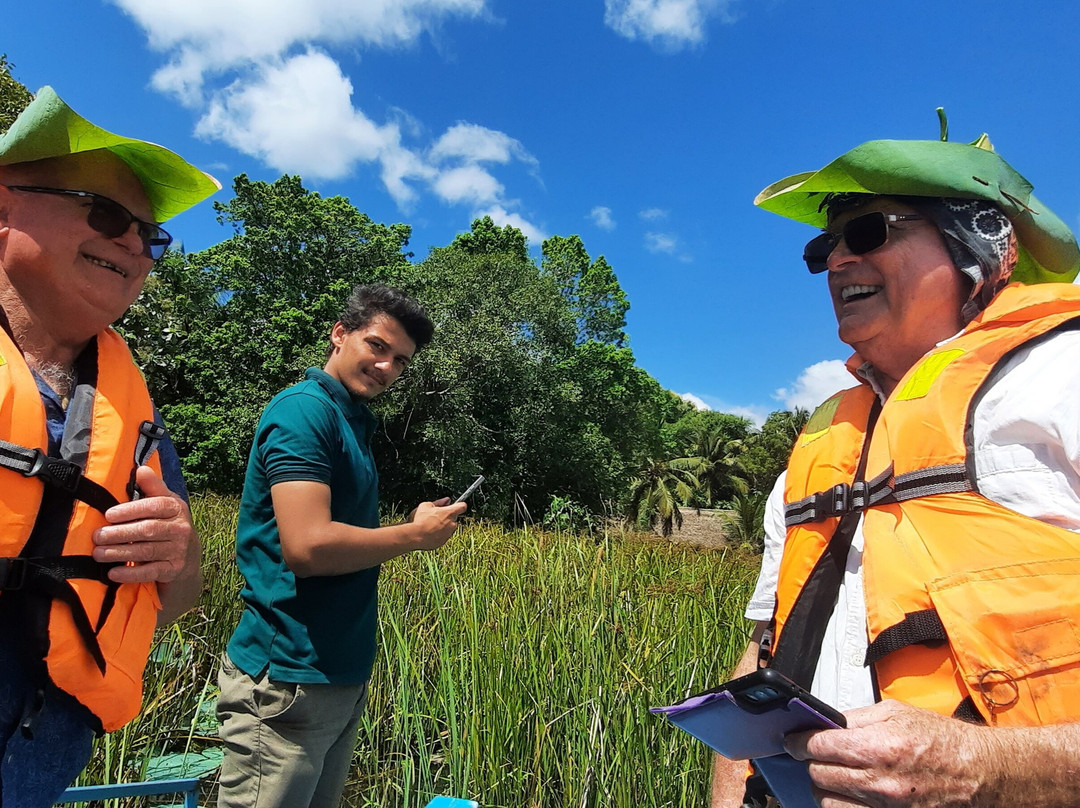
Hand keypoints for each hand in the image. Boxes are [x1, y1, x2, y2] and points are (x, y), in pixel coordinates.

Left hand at [92, 465, 196, 583]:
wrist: (189, 560)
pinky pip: (150, 572)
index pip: (155, 506)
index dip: (131, 510)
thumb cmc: (170, 526)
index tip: (109, 515)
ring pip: (146, 551)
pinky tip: (112, 573)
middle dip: (120, 534)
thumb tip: (141, 469)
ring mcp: (178, 551)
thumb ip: (153, 488)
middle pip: (148, 530)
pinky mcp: (173, 570)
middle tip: (97, 536)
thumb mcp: (167, 504)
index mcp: (177, 509)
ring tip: (97, 553)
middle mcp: (181, 529)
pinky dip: (130, 573)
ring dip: (119, 553)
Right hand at [410, 499, 466, 549]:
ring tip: (431, 525)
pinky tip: (430, 532)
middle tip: (436, 516)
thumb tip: (446, 500)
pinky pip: (444, 536)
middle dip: (447, 517)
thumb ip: (439, 502)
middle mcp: (452, 523)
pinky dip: (439, 534)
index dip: (459, 505)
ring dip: (443, 526)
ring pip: (449, 528)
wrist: (415, 536)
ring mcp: (448, 534)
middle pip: (454, 518)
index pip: (462, 506)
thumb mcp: (426, 505)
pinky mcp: (443, 542)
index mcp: (449, 513)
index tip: (456, 505)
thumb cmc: (420, 520)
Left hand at [785, 700, 995, 807]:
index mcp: (877, 747)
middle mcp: (879, 782)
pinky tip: (846, 793)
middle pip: (817, 774)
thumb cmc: (943, 741)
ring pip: (828, 801)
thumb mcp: (895, 713)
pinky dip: (841, 805)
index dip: (798, 740)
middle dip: (811, 761)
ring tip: (831, 774)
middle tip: (814, 753)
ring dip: (824, 787)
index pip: (816, 746)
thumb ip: (854, 718)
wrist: (981, 774)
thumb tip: (822, 722)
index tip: (792, 739)